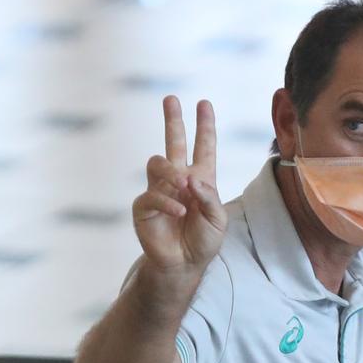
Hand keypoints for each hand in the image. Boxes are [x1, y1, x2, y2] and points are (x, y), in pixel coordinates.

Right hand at [132, 96, 226, 273]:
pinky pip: (152, 195)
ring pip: (157, 163)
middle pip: (173, 142)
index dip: (205, 126)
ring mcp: (160, 190)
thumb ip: (209, 197)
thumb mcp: (218, 220)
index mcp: (201, 179)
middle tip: (170, 99)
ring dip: (171, 172)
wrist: (185, 264)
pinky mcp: (144, 207)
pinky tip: (179, 212)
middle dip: (173, 120)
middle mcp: (179, 180)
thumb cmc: (204, 241)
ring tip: (182, 184)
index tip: (204, 103)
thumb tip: (189, 178)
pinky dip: (167, 202)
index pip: (204, 147)